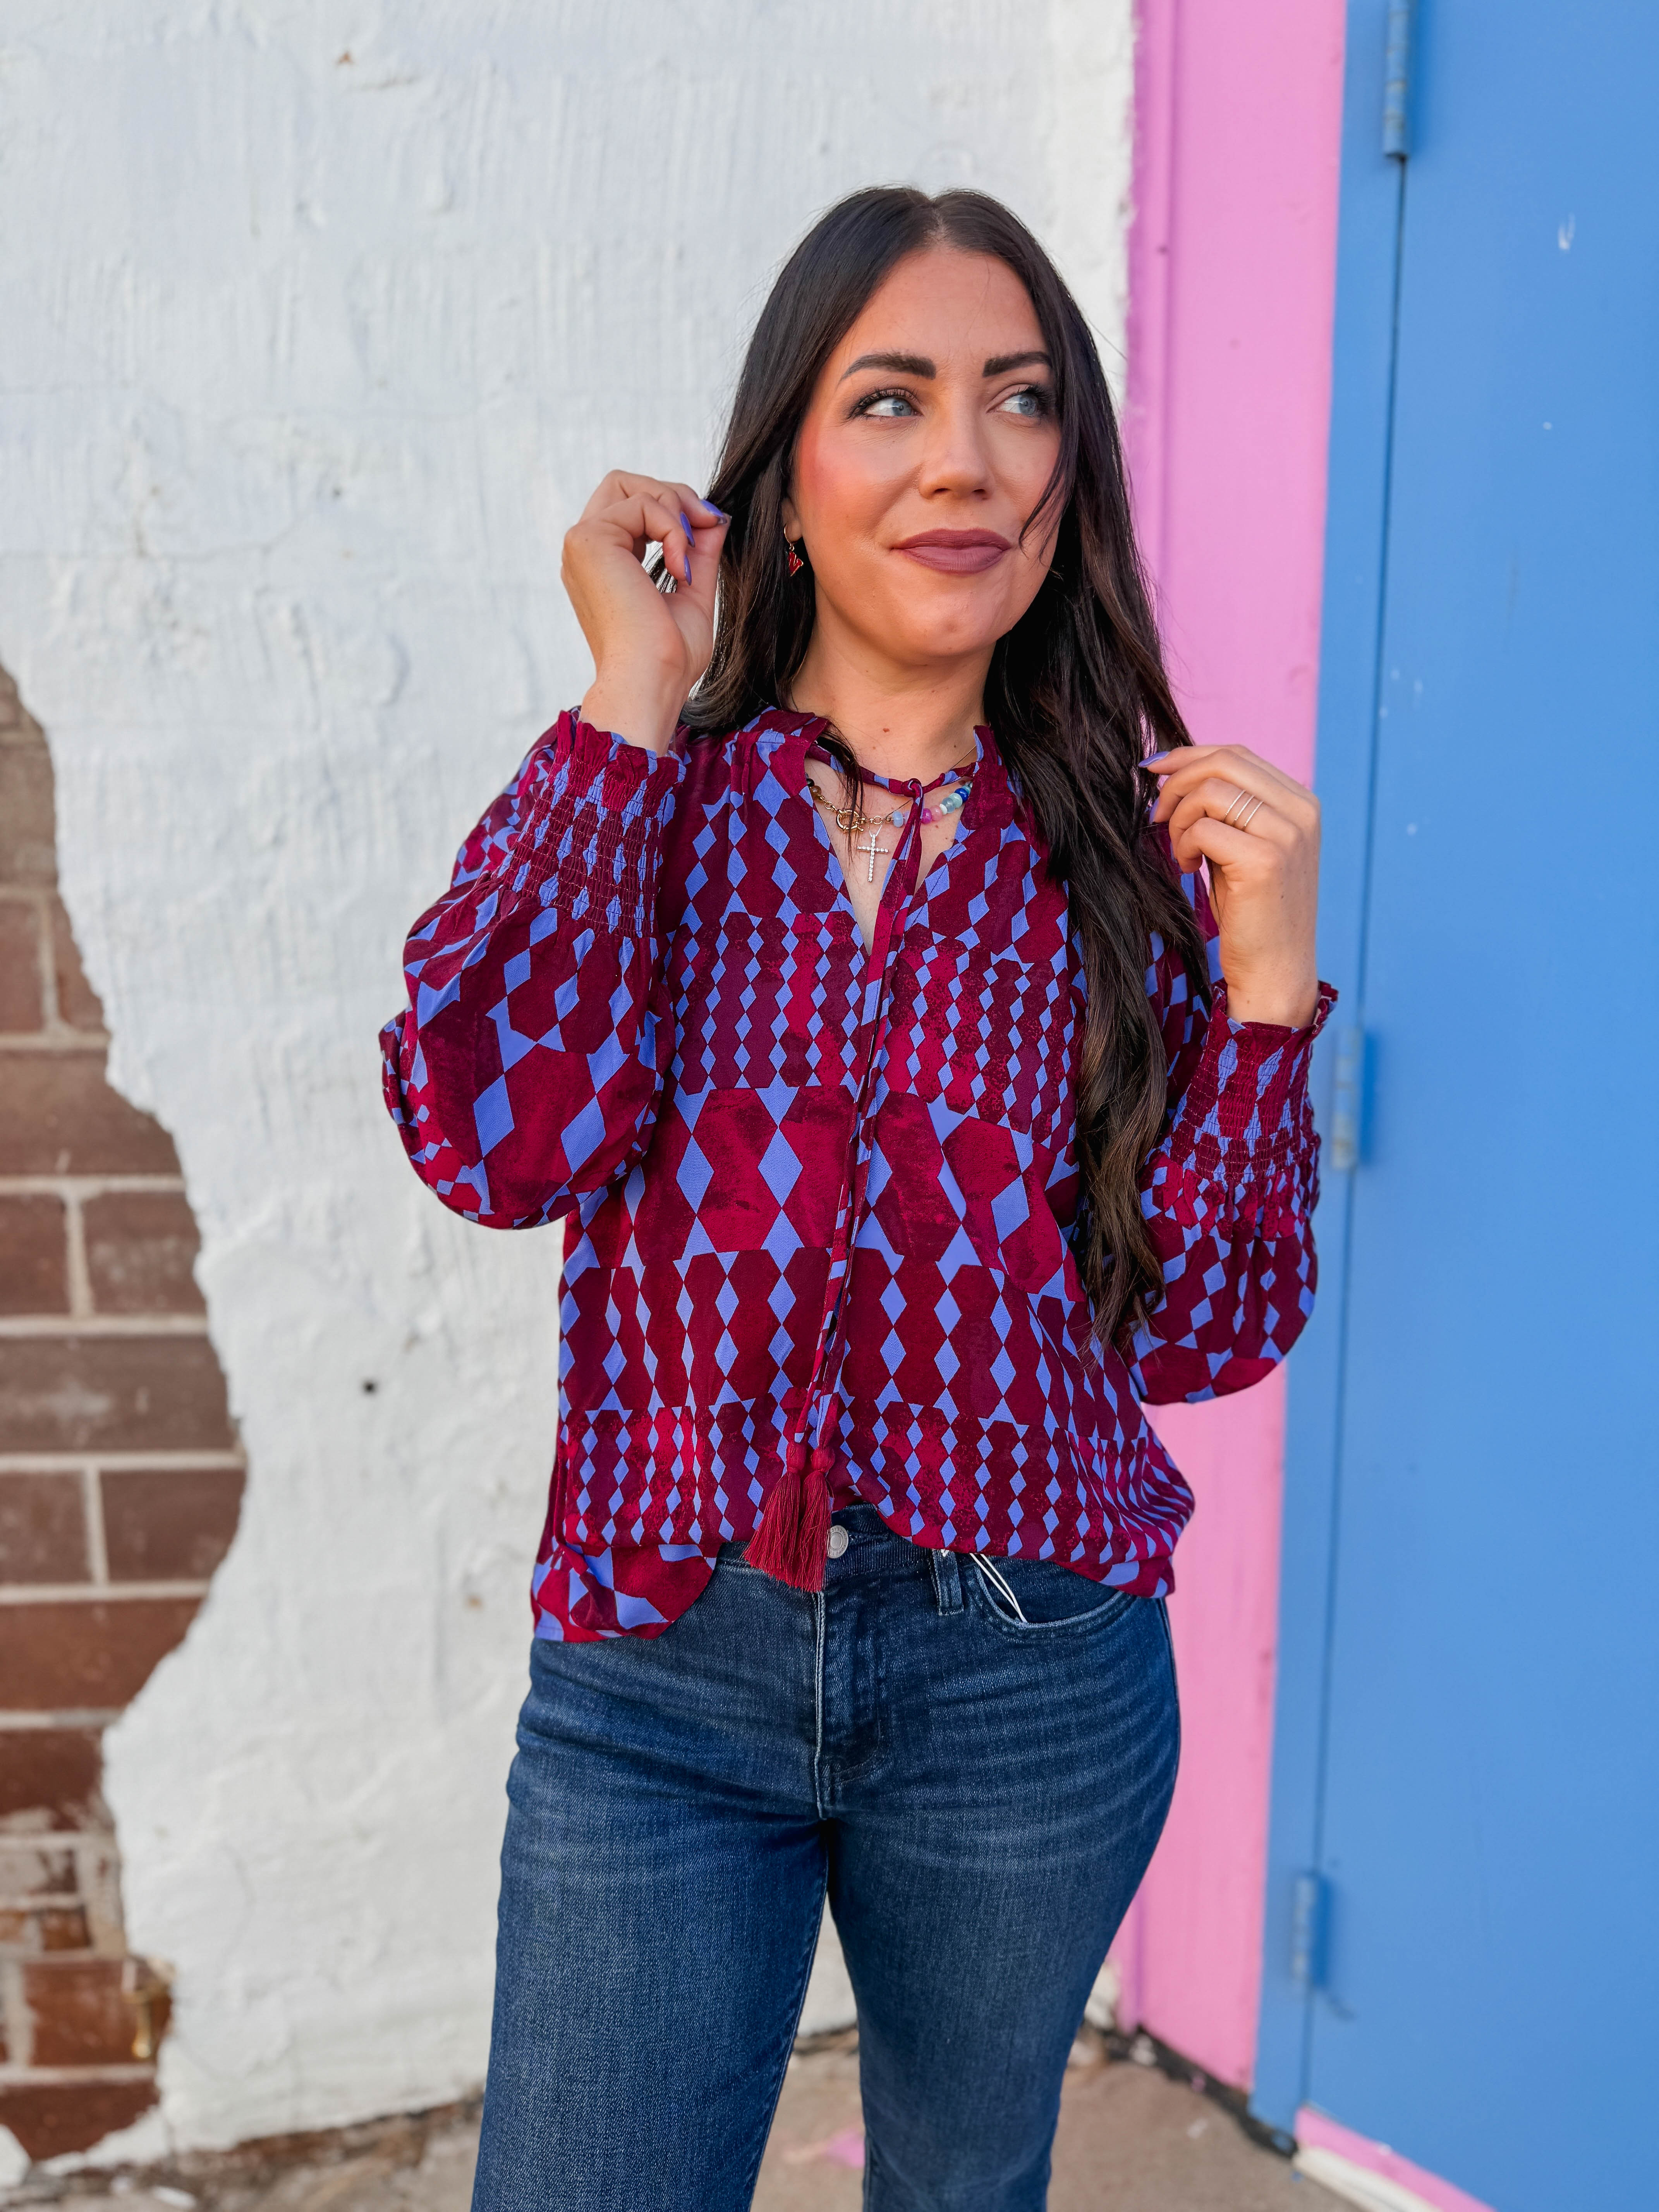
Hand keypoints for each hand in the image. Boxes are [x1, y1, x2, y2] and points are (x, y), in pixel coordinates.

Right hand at [562, 472, 728, 754]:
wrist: (651, 681)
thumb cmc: (668, 657)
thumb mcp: (692, 590)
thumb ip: (698, 551)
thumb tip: (714, 518)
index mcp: (603, 563)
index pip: (632, 506)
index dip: (673, 509)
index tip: (709, 529)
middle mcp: (586, 550)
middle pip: (624, 483)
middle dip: (672, 495)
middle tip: (705, 524)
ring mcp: (581, 543)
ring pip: (633, 487)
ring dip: (676, 513)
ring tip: (689, 561)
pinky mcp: (588, 540)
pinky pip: (643, 505)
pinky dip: (673, 530)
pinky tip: (680, 569)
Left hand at [1147, 743, 1319, 1028]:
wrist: (1275, 970)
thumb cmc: (1251, 911)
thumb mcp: (1243, 846)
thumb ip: (1225, 809)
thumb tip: (1173, 768)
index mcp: (1301, 803)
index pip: (1237, 754)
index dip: (1188, 756)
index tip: (1154, 771)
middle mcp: (1301, 812)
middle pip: (1223, 762)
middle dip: (1176, 782)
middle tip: (1157, 816)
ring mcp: (1287, 835)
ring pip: (1210, 791)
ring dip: (1179, 819)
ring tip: (1181, 852)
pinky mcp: (1265, 861)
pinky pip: (1203, 829)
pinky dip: (1183, 845)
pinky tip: (1188, 869)